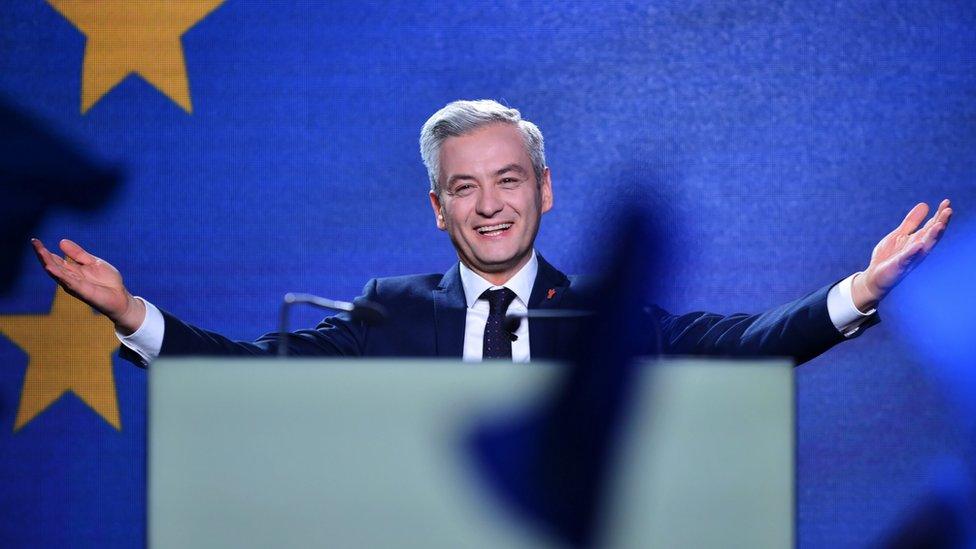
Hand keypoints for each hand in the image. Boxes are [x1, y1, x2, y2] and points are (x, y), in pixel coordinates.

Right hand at [31, 238, 145, 334]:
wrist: (120, 297)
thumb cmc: (107, 281)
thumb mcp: (93, 262)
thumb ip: (78, 254)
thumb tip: (61, 241)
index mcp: (72, 271)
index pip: (55, 260)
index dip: (44, 251)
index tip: (35, 241)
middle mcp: (70, 278)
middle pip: (52, 265)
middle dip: (42, 254)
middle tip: (34, 242)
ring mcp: (74, 285)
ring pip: (57, 273)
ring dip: (47, 262)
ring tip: (40, 251)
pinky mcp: (82, 291)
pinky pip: (68, 282)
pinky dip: (59, 275)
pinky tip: (50, 268)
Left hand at [852, 199, 952, 311]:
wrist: (874, 276)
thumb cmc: (889, 256)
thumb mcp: (899, 234)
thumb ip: (911, 222)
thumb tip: (925, 205)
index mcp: (918, 241)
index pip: (932, 227)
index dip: (939, 215)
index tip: (946, 202)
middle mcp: (917, 250)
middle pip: (932, 235)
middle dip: (941, 223)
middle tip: (949, 210)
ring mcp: (909, 258)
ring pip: (924, 247)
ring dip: (932, 236)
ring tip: (940, 224)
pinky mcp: (899, 266)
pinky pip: (906, 258)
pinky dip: (912, 252)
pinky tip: (918, 244)